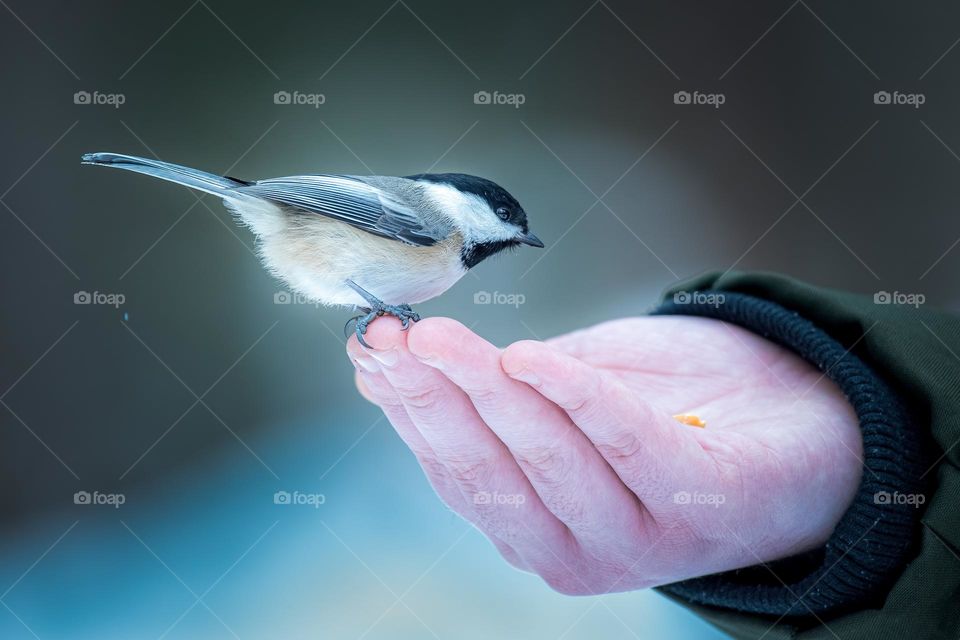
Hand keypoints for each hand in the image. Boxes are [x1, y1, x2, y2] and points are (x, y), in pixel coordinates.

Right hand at [346, 315, 861, 593]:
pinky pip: (626, 443)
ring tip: (441, 336)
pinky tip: (530, 357)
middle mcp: (575, 548)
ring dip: (487, 390)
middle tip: (391, 335)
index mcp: (535, 526)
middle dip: (433, 397)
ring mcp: (637, 535)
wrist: (798, 421)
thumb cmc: (670, 407)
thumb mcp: (566, 394)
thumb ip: (496, 390)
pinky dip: (575, 396)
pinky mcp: (700, 502)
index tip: (369, 349)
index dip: (407, 409)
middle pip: (489, 471)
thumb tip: (398, 361)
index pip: (455, 471)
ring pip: (547, 457)